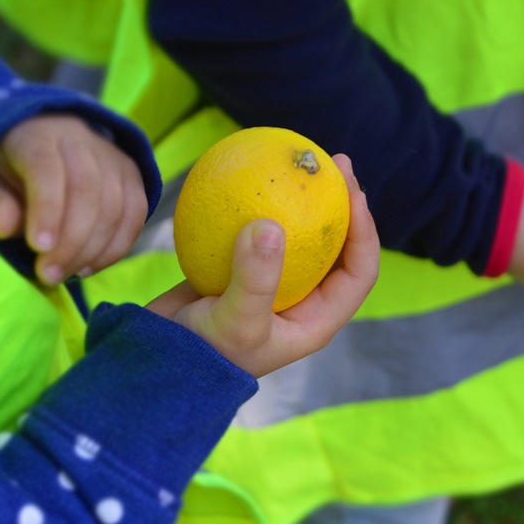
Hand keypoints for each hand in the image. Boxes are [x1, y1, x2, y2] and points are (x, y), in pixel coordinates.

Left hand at [0, 114, 148, 286]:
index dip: (47, 210)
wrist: (44, 153)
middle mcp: (79, 140)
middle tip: (49, 274)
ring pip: (115, 206)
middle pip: (87, 190)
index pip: (47, 168)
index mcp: (37, 137)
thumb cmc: (11, 177)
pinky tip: (88, 266)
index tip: (39, 248)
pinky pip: (135, 217)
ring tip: (65, 274)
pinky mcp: (132, 177)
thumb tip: (4, 225)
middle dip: (71, 241)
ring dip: (92, 250)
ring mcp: (111, 157)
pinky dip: (115, 249)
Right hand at [146, 155, 378, 377]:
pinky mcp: (238, 269)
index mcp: (314, 320)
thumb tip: (271, 224)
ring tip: (301, 160)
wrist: (158, 362)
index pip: (359, 272)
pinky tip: (248, 172)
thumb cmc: (204, 355)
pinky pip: (256, 231)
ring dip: (302, 198)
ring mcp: (270, 283)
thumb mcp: (236, 322)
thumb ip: (256, 278)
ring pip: (297, 234)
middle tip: (335, 161)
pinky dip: (256, 204)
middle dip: (340, 203)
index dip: (364, 232)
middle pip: (335, 246)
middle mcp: (299, 301)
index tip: (352, 193)